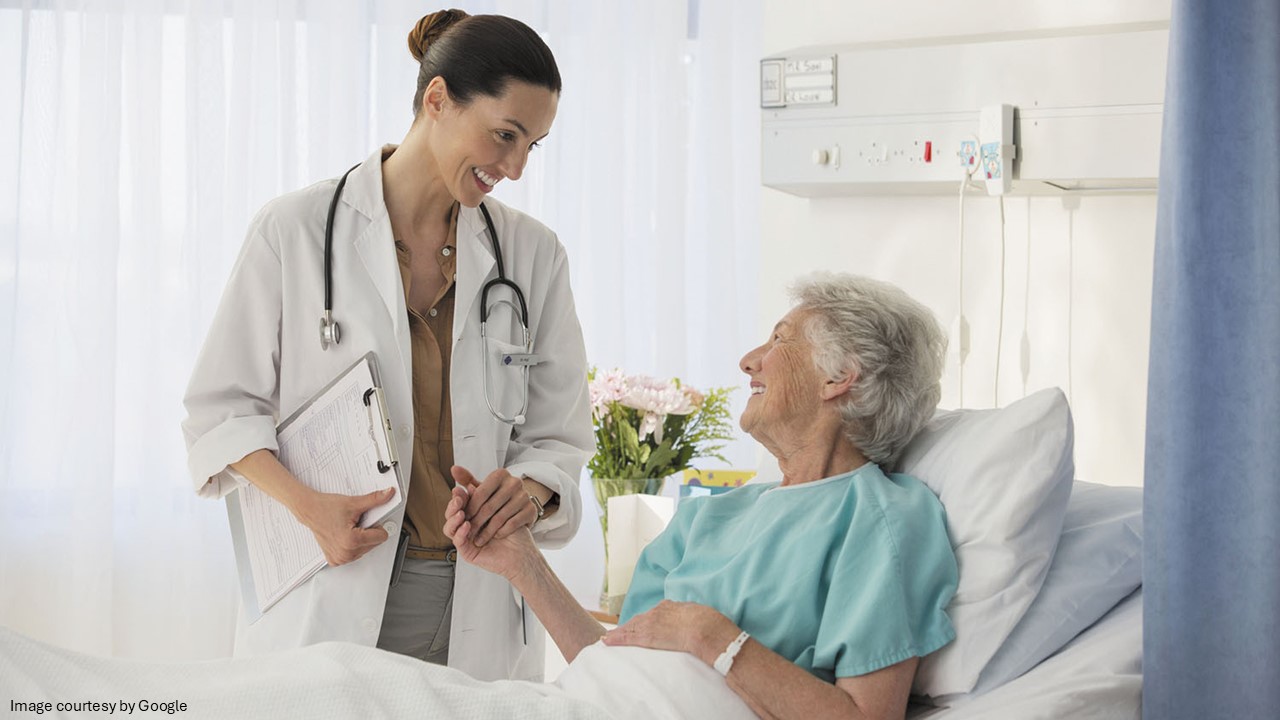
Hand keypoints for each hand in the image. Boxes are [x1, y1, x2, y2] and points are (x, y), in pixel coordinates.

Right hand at [296, 487, 394, 565]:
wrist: (310, 510)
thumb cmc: (327, 507)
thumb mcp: (354, 503)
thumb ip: (375, 499)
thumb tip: (389, 494)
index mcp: (352, 541)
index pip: (382, 537)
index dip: (376, 524)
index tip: (366, 518)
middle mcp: (345, 553)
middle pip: (374, 544)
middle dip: (367, 531)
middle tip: (354, 522)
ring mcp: (340, 559)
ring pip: (365, 550)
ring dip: (360, 538)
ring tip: (348, 528)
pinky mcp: (335, 560)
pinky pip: (354, 554)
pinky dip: (351, 545)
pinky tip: (343, 535)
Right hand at [444, 467, 538, 579]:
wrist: (521, 550)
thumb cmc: (511, 528)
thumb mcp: (496, 504)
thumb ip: (481, 490)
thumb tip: (462, 475)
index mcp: (469, 515)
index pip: (457, 504)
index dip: (457, 497)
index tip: (459, 489)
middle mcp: (464, 528)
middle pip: (450, 515)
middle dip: (453, 506)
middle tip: (458, 498)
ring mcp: (464, 540)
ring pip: (449, 528)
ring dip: (453, 518)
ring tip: (460, 512)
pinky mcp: (466, 552)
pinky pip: (458, 541)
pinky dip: (460, 532)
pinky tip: (466, 525)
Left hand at [456, 465, 538, 546]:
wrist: (520, 508)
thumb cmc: (497, 499)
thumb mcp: (483, 489)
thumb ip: (468, 480)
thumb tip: (454, 469)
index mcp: (500, 474)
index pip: (480, 493)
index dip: (469, 508)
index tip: (462, 518)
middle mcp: (515, 482)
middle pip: (489, 506)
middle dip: (476, 522)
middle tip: (468, 532)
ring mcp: (525, 496)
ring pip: (499, 517)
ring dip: (486, 531)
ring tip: (479, 539)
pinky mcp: (531, 510)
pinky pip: (512, 524)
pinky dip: (501, 532)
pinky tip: (495, 536)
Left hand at [602, 600, 739, 664]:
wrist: (706, 629)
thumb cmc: (710, 624)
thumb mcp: (701, 616)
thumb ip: (694, 620)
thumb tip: (697, 627)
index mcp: (671, 607)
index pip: (654, 614)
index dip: (646, 621)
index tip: (640, 625)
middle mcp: (658, 611)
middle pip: (639, 619)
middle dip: (629, 626)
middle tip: (619, 632)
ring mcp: (651, 623)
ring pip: (631, 627)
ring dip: (620, 633)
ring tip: (609, 638)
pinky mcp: (647, 636)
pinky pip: (628, 637)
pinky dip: (617, 638)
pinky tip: (607, 641)